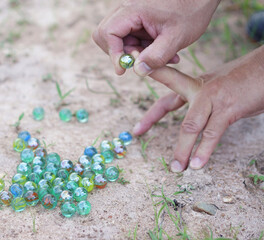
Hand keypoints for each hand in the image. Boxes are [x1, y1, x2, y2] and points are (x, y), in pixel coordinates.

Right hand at [92, 0, 219, 75]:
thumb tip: (138, 70)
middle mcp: (128, 8)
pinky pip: (132, 36)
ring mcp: (132, 13)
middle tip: (141, 61)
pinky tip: (163, 51)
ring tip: (160, 57)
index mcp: (133, 10)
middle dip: (122, 53)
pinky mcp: (138, 18)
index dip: (113, 53)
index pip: (108, 33)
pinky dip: (143, 47)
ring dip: (135, 52)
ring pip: (120, 38)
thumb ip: (156, 57)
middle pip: (107, 35)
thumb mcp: (176, 38)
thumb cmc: (192, 10)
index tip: (122, 70)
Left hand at [133, 46, 263, 171]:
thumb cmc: (246, 79)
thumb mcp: (219, 85)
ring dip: (182, 149)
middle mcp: (199, 89)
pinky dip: (204, 151)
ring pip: (190, 126)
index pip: (168, 95)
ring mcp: (212, 99)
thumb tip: (196, 117)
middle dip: (150, 118)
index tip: (138, 125)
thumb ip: (204, 99)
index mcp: (196, 85)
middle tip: (136, 132)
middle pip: (168, 103)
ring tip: (176, 168)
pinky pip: (212, 133)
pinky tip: (197, 165)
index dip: (152, 109)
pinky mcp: (228, 109)